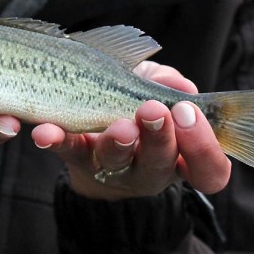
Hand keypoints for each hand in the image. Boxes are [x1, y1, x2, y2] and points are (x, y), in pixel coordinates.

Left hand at [32, 61, 230, 199]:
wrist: (96, 134)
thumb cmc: (136, 105)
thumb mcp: (156, 89)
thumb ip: (168, 84)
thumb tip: (179, 88)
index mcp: (181, 155)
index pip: (209, 168)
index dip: (204, 146)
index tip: (188, 112)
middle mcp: (150, 169)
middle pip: (159, 164)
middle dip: (158, 137)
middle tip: (151, 110)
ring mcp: (112, 168)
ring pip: (116, 161)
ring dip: (117, 142)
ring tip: (118, 126)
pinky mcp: (78, 159)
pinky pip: (68, 152)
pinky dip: (57, 140)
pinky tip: (45, 131)